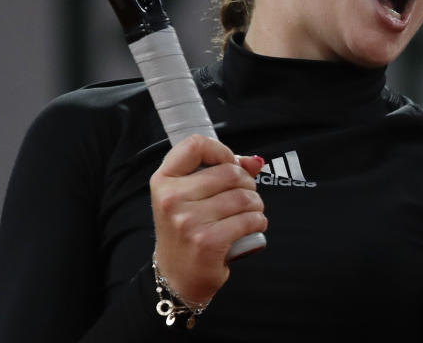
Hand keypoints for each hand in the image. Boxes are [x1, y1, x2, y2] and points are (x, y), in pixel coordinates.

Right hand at [149, 135, 266, 302]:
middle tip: (245, 195)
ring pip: (243, 197)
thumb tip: (255, 161)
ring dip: (256, 204)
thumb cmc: (186, 232)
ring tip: (250, 212)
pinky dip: (258, 221)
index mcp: (164, 181)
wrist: (177, 277)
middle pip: (229, 172)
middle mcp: (172, 199)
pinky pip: (249, 219)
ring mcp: (188, 221)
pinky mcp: (207, 241)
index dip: (221, 150)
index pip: (195, 145)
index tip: (229, 163)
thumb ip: (221, 172)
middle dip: (247, 183)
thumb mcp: (191, 198)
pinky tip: (252, 226)